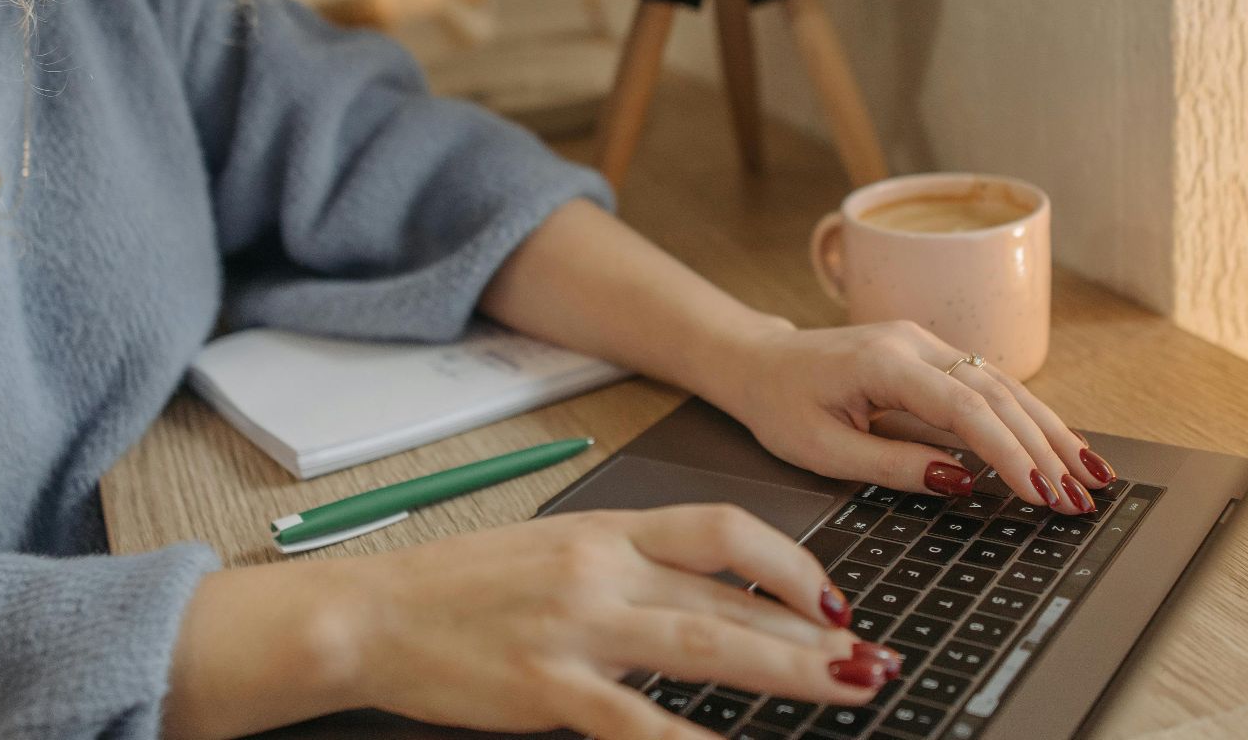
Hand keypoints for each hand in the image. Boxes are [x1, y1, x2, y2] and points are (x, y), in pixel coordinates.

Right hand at [327, 504, 904, 738]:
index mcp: (607, 529)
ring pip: (708, 645)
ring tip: (849, 687)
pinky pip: (638, 721)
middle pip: (734, 595)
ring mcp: (577, 630)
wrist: (372, 614)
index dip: (792, 563)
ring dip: (790, 671)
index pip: (724, 528)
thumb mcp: (554, 552)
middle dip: (817, 630)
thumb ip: (628, 569)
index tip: (833, 599)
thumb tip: (709, 602)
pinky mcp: (547, 689)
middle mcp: (603, 571)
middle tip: (875, 658)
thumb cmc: (462, 588)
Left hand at [697, 319, 1115, 512]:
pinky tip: (1060, 445)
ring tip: (1092, 476)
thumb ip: (892, 465)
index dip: (1010, 452)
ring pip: (1004, 385)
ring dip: (1050, 431)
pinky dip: (1028, 417)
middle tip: (1081, 498)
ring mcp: (927, 342)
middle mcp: (914, 342)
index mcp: (883, 362)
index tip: (1042, 493)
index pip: (964, 407)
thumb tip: (963, 480)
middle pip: (997, 393)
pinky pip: (990, 385)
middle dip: (1045, 448)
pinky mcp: (932, 354)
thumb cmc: (780, 405)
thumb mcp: (821, 450)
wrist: (757, 361)